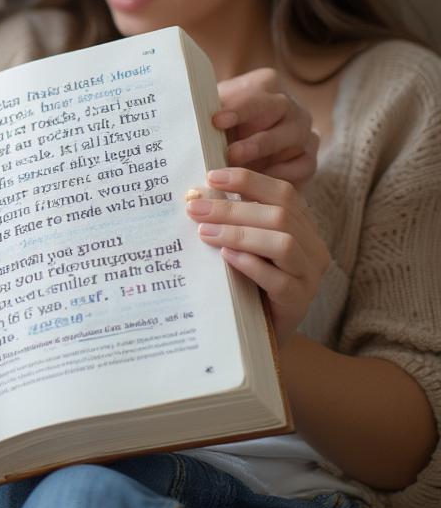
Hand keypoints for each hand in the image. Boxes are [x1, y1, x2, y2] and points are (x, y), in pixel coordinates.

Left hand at [187, 167, 329, 343]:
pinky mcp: (299, 303)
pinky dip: (250, 264)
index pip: (283, 192)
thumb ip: (232, 217)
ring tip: (204, 232)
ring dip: (239, 233)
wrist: (257, 331)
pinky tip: (225, 257)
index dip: (248, 180)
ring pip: (283, 243)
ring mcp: (309, 276)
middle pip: (279, 215)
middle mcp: (313, 247)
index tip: (211, 177)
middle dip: (232, 208)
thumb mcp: (242, 242)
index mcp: (303, 225)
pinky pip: (279, 280)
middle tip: (195, 208)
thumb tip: (196, 193)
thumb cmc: (247, 278)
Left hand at [214, 68, 318, 185]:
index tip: (216, 121)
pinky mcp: (309, 159)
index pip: (254, 94)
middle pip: (281, 112)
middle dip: (254, 136)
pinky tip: (259, 185)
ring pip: (295, 139)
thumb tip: (187, 121)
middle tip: (230, 154)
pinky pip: (304, 166)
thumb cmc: (219, 128)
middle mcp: (291, 105)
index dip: (236, 109)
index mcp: (266, 84)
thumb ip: (205, 116)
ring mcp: (304, 132)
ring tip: (239, 171)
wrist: (238, 152)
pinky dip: (282, 175)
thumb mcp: (211, 117)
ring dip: (266, 156)